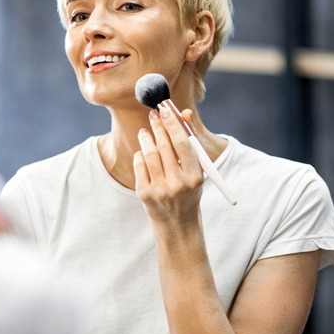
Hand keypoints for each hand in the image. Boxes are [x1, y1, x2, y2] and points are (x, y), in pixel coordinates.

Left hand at [133, 107, 202, 230]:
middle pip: (164, 146)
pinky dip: (140, 155)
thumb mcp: (195, 170)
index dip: (172, 124)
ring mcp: (160, 189)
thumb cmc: (188, 191)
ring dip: (146, 138)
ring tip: (145, 132)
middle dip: (158, 126)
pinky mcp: (144, 193)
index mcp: (195, 177)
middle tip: (153, 114)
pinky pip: (139, 165)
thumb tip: (183, 113)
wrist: (177, 224)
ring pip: (149, 154)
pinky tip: (143, 152)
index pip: (182, 144)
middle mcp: (178, 183)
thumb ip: (190, 142)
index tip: (165, 109)